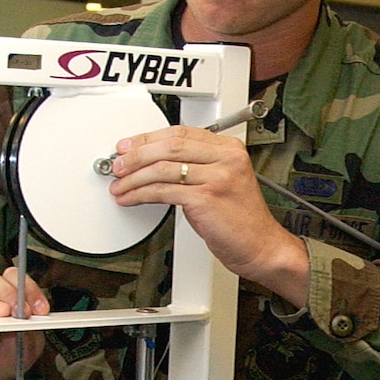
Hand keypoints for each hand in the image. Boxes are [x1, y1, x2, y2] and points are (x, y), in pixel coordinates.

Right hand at [0, 267, 48, 379]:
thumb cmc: (4, 356)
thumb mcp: (29, 346)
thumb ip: (33, 331)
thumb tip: (35, 318)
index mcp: (4, 300)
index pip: (14, 279)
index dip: (30, 289)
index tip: (42, 309)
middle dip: (9, 292)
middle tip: (22, 312)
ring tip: (2, 315)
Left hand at [109, 124, 309, 308]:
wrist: (261, 247)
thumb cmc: (241, 220)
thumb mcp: (223, 182)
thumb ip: (196, 166)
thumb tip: (154, 162)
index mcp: (229, 149)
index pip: (180, 132)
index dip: (149, 138)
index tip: (129, 145)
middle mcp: (225, 158)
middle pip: (169, 146)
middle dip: (136, 155)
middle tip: (118, 164)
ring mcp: (217, 177)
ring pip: (162, 168)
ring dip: (134, 177)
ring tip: (120, 185)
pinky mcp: (206, 198)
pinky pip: (164, 191)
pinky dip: (141, 194)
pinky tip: (131, 198)